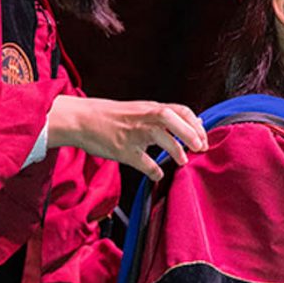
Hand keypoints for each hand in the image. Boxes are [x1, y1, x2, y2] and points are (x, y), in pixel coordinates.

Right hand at [47, 96, 207, 181]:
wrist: (80, 119)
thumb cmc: (110, 117)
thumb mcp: (139, 111)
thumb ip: (163, 117)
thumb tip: (194, 123)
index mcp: (149, 108)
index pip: (179, 110)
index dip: (195, 124)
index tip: (203, 138)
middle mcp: (143, 117)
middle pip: (172, 117)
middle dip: (190, 133)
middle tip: (200, 148)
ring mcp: (132, 133)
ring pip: (159, 135)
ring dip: (175, 148)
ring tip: (183, 161)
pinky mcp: (122, 149)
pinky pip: (142, 161)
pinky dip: (153, 170)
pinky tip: (158, 174)